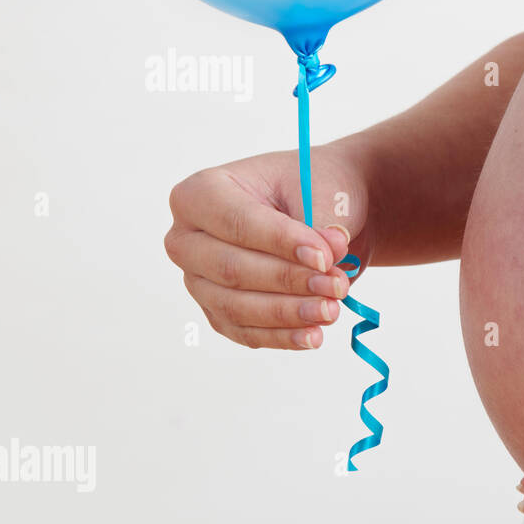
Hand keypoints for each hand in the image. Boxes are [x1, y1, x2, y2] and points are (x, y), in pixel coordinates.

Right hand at [164, 146, 371, 349]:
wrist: (318, 208)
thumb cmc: (310, 187)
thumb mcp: (321, 190)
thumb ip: (323, 222)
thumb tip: (332, 255)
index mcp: (202, 194)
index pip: (236, 222)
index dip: (280, 242)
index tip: (323, 256)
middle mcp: (188, 239)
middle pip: (231, 269)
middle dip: (287, 281)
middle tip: (335, 284)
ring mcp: (199, 279)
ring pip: (235, 307)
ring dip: (287, 313)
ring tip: (330, 309)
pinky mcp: (219, 311)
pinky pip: (244, 332)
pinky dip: (281, 337)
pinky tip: (313, 335)